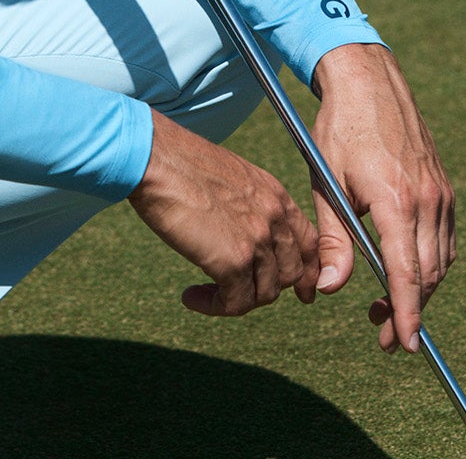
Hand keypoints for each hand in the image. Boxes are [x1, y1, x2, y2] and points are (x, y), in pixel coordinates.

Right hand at [127, 109, 320, 315]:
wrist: (156, 159)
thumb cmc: (179, 163)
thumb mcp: (230, 177)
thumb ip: (247, 205)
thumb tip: (242, 231)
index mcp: (275, 195)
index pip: (309, 243)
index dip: (306, 271)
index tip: (300, 291)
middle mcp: (274, 217)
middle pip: (291, 273)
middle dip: (267, 289)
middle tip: (239, 295)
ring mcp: (257, 240)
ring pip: (264, 294)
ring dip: (235, 300)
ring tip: (204, 293)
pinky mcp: (232, 260)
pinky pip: (236, 303)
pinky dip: (214, 306)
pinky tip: (191, 296)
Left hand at [308, 43, 456, 352]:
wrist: (370, 80)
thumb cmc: (339, 129)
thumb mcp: (327, 183)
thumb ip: (333, 239)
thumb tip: (331, 288)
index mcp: (397, 201)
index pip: (408, 274)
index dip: (407, 314)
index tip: (405, 345)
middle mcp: (428, 201)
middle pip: (428, 275)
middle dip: (409, 311)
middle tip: (382, 336)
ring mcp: (441, 194)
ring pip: (440, 261)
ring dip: (419, 290)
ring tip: (384, 307)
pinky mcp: (444, 188)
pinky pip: (445, 239)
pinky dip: (428, 264)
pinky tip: (404, 271)